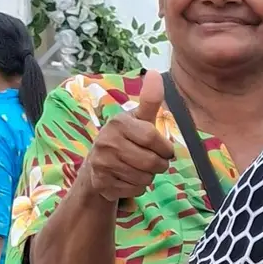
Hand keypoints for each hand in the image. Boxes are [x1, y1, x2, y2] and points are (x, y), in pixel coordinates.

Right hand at [82, 71, 174, 202]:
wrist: (97, 165)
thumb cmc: (126, 138)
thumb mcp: (139, 118)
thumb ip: (150, 99)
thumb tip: (154, 73)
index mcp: (118, 123)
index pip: (152, 138)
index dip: (165, 147)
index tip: (165, 149)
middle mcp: (106, 142)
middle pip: (151, 162)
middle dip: (160, 164)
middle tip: (155, 161)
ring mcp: (102, 164)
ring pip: (145, 178)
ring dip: (149, 176)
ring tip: (138, 167)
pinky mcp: (102, 184)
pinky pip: (134, 190)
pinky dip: (137, 187)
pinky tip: (128, 178)